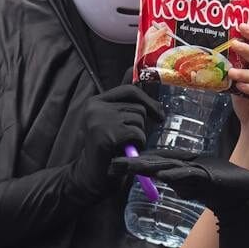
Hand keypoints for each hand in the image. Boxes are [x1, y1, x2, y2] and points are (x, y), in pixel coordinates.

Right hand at [67, 84, 163, 199]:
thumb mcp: (115, 121)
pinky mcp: (106, 134)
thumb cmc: (106, 150)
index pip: (129, 90)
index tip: (158, 114)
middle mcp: (95, 107)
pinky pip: (137, 133)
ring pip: (139, 120)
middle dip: (142, 125)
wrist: (90, 177)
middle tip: (132, 140)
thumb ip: (123, 100)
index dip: (148, 101)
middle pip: (138, 107)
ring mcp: (99, 120)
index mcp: (96, 101)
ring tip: (126, 146)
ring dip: (139, 136)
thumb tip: (131, 70)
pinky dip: (138, 145)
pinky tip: (126, 151)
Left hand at [109, 151, 248, 215]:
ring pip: (168, 166)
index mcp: (178, 167)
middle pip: (155, 162)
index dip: (133, 165)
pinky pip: (188, 176)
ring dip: (150, 166)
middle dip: (134, 163)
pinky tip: (162, 175)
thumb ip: (176, 183)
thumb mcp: (190, 187)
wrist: (240, 192)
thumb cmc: (215, 188)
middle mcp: (184, 165)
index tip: (113, 166)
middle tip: (114, 163)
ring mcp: (195, 169)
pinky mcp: (206, 175)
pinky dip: (175, 175)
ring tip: (132, 167)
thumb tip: (162, 180)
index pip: (152, 164)